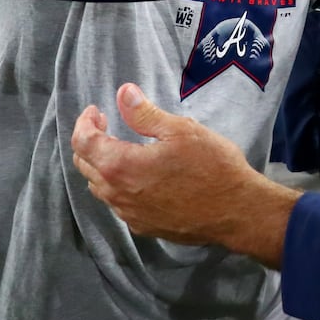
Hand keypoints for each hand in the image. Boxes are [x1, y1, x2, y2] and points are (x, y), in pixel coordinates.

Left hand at [72, 84, 257, 246]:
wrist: (236, 211)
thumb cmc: (213, 166)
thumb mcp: (181, 130)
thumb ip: (145, 113)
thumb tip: (123, 92)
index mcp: (121, 166)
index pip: (83, 142)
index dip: (84, 122)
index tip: (96, 111)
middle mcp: (118, 194)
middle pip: (85, 166)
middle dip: (90, 141)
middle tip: (106, 123)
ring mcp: (129, 214)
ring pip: (99, 187)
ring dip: (101, 165)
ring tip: (120, 147)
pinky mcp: (143, 226)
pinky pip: (118, 203)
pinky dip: (117, 184)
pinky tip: (138, 175)